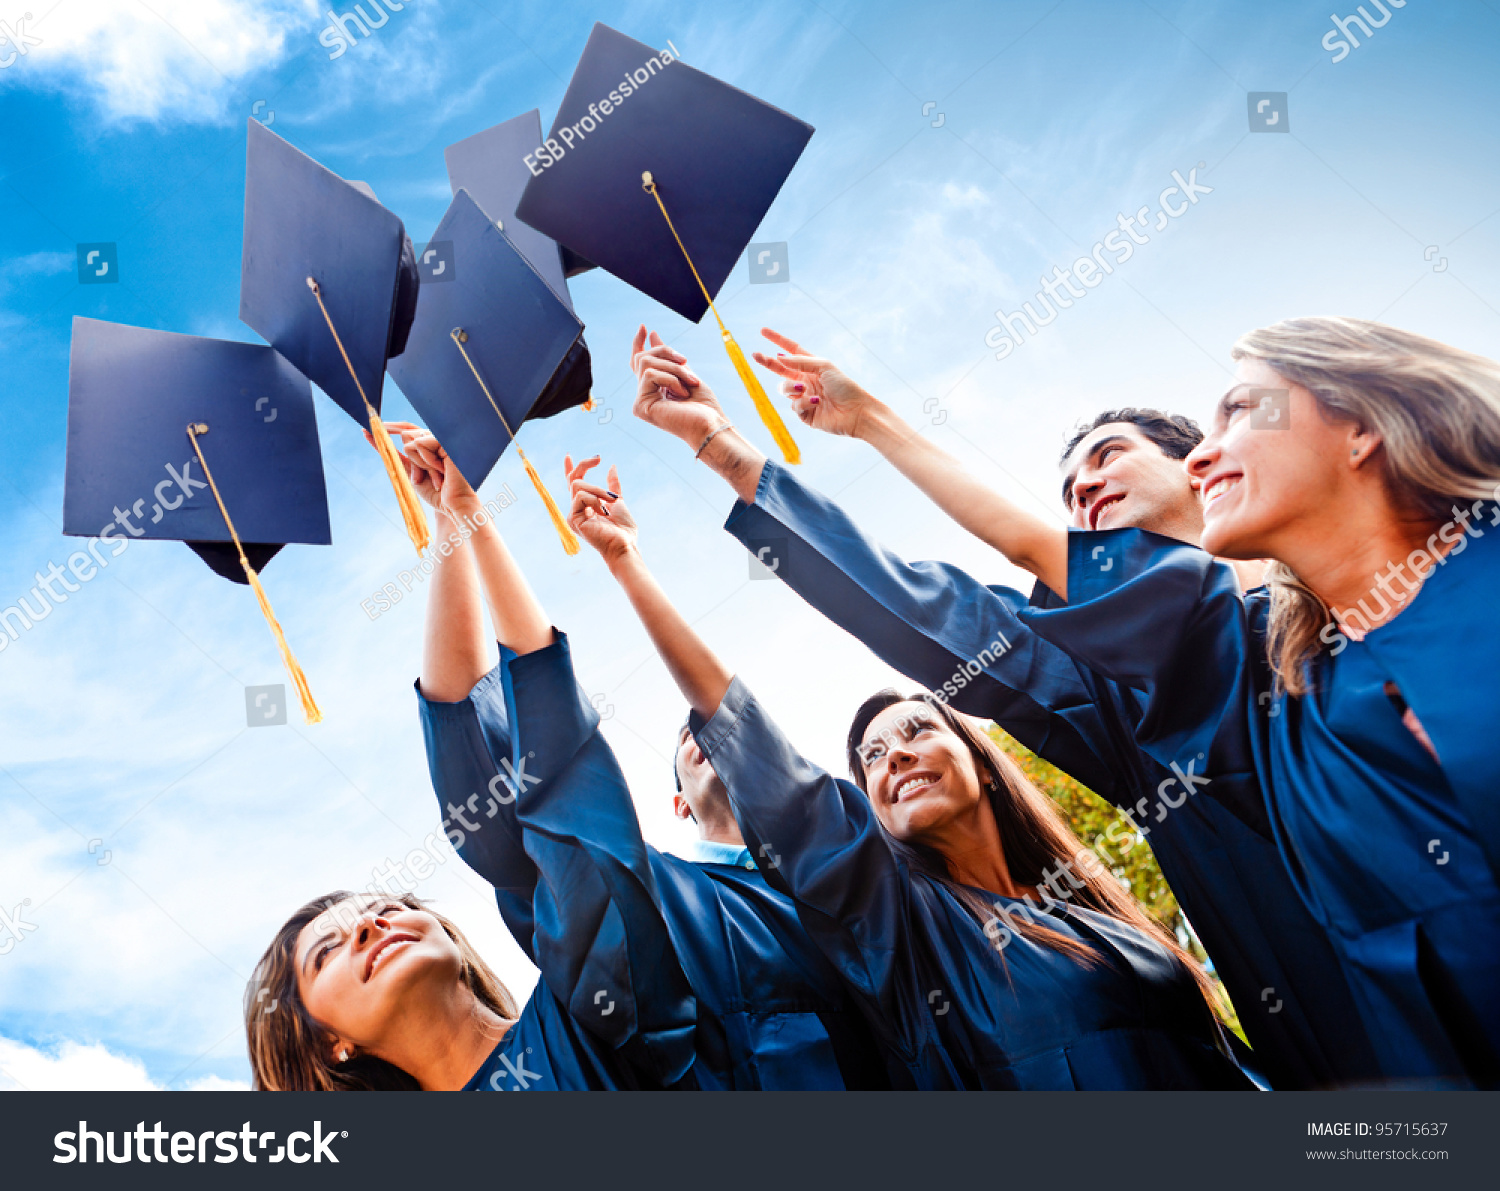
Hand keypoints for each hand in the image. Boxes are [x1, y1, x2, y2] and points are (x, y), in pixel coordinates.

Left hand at [372, 421, 479, 521]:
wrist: (454, 505)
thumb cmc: (436, 492)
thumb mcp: (409, 471)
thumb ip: (394, 454)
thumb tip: (373, 437)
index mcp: (430, 443)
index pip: (407, 428)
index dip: (389, 427)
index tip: (367, 430)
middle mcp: (437, 438)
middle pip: (406, 435)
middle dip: (411, 459)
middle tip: (426, 477)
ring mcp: (443, 439)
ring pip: (411, 440)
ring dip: (419, 463)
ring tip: (438, 475)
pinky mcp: (447, 441)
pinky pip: (421, 443)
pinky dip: (427, 461)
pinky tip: (442, 470)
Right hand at [565, 454, 636, 566]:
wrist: (624, 544)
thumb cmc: (623, 529)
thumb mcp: (618, 501)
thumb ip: (613, 486)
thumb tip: (612, 466)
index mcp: (586, 506)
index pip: (574, 485)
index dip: (570, 469)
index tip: (568, 456)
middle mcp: (577, 509)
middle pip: (573, 479)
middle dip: (585, 465)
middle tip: (598, 458)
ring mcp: (573, 514)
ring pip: (578, 485)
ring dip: (599, 489)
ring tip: (611, 501)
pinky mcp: (573, 519)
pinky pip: (581, 496)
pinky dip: (595, 500)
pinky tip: (603, 512)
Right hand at [630, 325, 727, 446]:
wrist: (711, 426)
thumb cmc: (704, 406)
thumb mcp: (686, 374)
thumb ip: (669, 359)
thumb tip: (652, 334)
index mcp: (654, 389)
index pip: (638, 363)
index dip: (639, 343)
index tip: (645, 327)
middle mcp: (644, 395)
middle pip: (643, 358)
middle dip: (666, 353)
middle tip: (685, 360)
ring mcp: (640, 402)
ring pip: (647, 364)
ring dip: (674, 368)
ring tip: (691, 381)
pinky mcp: (640, 406)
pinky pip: (650, 375)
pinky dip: (671, 379)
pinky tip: (682, 393)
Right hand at [751, 328, 879, 438]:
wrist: (856, 411)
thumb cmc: (844, 386)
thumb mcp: (824, 366)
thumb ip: (801, 361)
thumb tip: (779, 358)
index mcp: (811, 366)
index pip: (790, 351)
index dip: (777, 340)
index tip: (762, 331)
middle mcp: (805, 380)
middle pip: (780, 369)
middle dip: (768, 362)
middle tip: (756, 355)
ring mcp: (804, 397)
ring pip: (784, 389)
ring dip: (790, 387)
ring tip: (803, 388)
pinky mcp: (805, 414)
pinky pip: (794, 406)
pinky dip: (803, 402)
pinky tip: (816, 402)